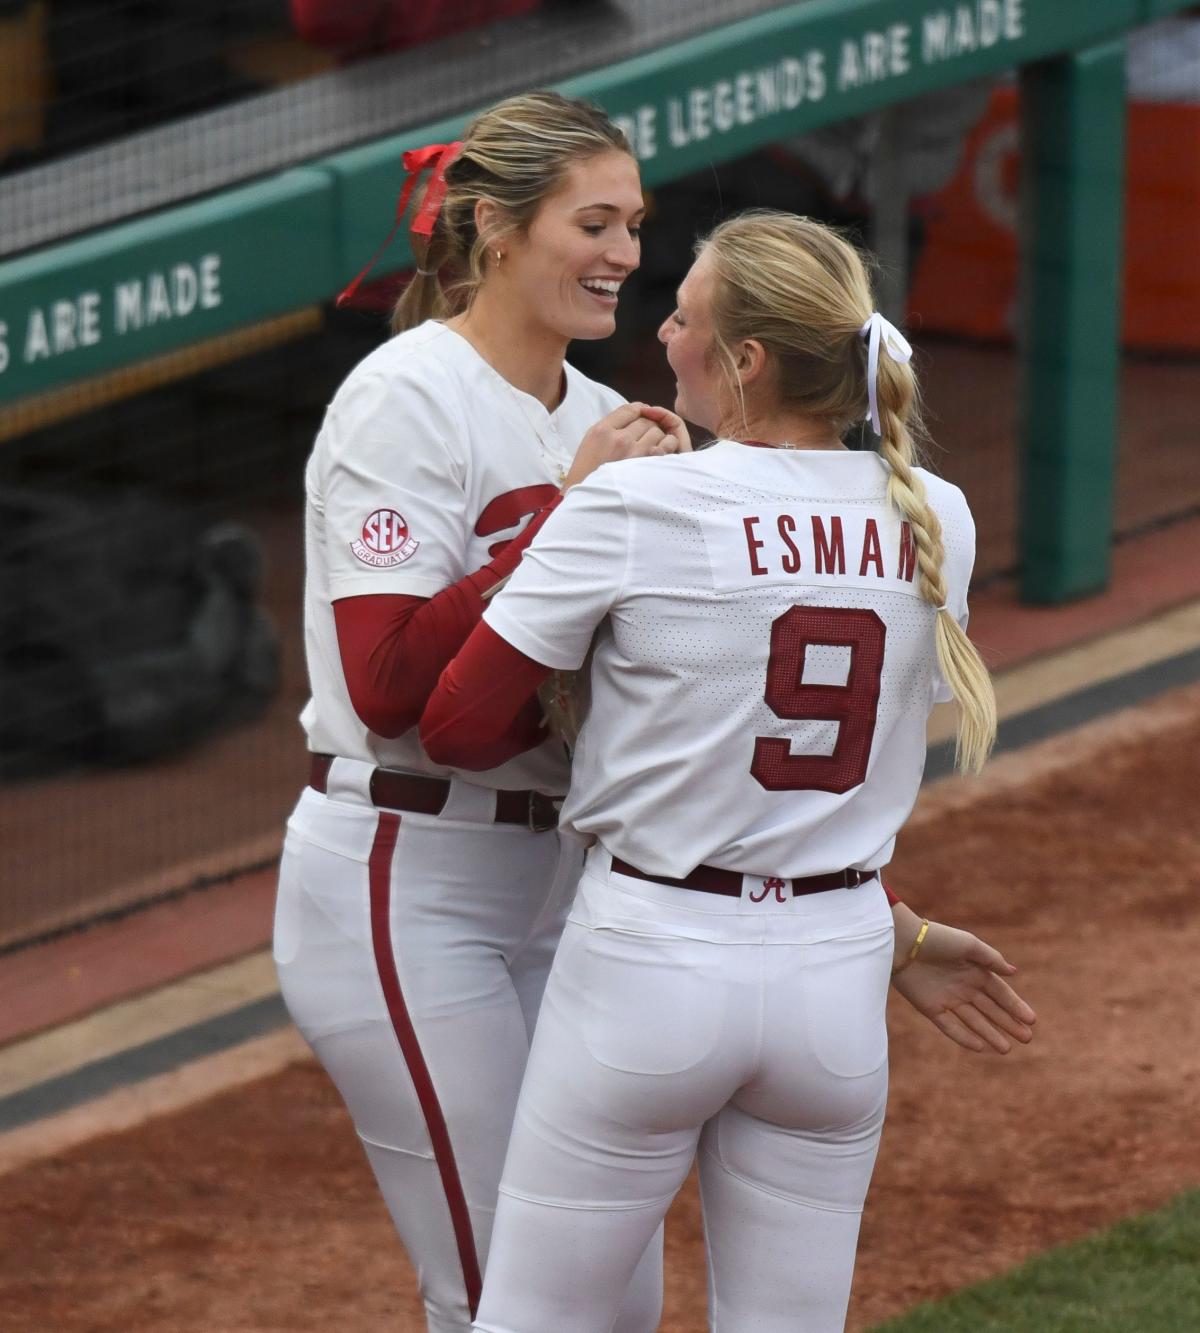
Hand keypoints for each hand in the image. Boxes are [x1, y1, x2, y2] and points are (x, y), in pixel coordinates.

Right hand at [561, 403, 687, 489]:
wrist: (588, 504)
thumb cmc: (588, 475)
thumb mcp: (589, 444)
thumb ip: (609, 428)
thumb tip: (634, 415)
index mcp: (602, 431)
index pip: (629, 409)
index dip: (638, 411)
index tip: (640, 418)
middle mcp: (619, 439)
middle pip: (645, 419)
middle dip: (647, 425)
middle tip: (644, 437)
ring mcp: (635, 454)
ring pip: (657, 431)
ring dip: (657, 437)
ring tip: (649, 448)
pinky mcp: (649, 468)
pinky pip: (666, 446)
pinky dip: (666, 448)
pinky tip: (658, 456)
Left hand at [890, 914, 1035, 1054]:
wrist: (903, 943)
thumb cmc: (937, 939)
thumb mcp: (968, 944)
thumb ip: (991, 959)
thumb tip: (1014, 972)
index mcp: (974, 970)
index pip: (1000, 992)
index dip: (1015, 1006)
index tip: (1031, 1020)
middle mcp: (963, 987)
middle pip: (990, 1009)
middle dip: (1008, 1023)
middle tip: (1027, 1038)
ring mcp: (947, 998)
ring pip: (974, 1021)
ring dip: (990, 1034)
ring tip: (1007, 1048)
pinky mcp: (930, 1008)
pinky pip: (950, 1026)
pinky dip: (964, 1037)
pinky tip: (980, 1047)